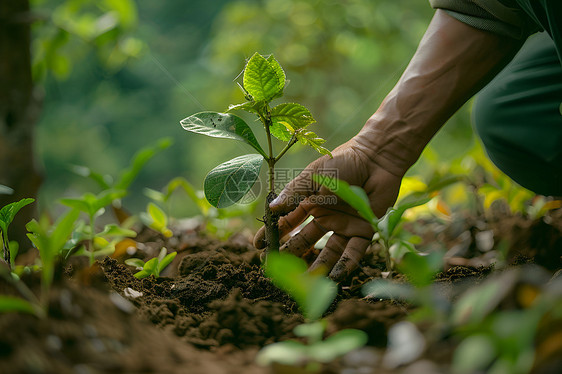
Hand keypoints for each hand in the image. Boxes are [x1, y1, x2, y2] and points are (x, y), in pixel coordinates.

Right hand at [254, 134, 402, 280]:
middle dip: (291, 256)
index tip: (258, 247)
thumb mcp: (313, 176)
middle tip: (278, 270)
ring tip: (306, 282)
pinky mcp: (364, 230)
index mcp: (309, 202)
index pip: (287, 223)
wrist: (376, 158)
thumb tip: (271, 209)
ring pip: (328, 251)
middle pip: (305, 241)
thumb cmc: (342, 162)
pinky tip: (336, 278)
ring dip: (318, 266)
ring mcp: (343, 225)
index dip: (273, 234)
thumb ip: (294, 194)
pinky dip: (346, 265)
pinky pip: (354, 251)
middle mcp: (324, 217)